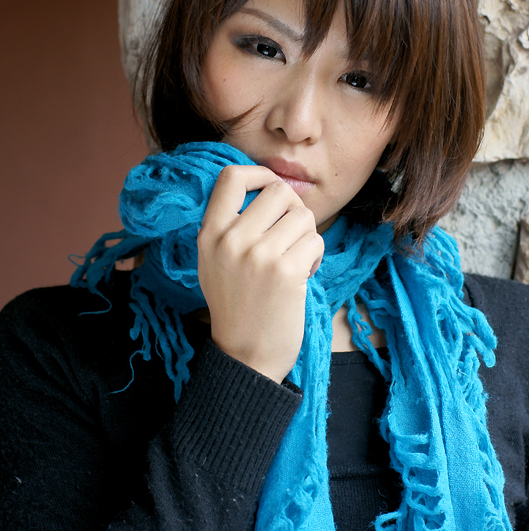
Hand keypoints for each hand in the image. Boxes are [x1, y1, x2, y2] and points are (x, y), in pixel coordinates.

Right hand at [197, 165, 324, 382]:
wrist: (245, 356)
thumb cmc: (236, 305)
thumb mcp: (214, 260)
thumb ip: (230, 224)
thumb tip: (265, 184)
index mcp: (209, 233)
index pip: (231, 176)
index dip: (259, 174)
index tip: (270, 190)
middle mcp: (230, 239)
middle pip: (279, 190)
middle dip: (294, 210)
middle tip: (291, 236)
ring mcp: (258, 255)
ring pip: (303, 215)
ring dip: (307, 236)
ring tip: (296, 260)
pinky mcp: (285, 272)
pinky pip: (315, 241)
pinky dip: (316, 256)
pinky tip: (303, 275)